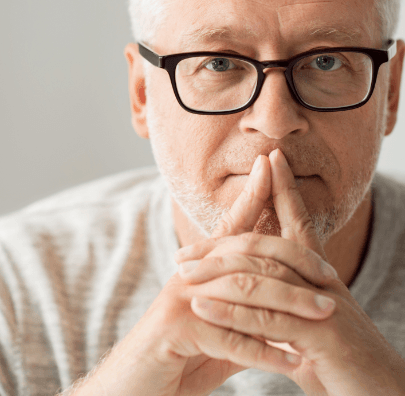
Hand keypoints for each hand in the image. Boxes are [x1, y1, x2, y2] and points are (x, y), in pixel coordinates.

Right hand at [73, 153, 333, 395]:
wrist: (133, 384)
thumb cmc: (177, 355)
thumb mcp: (216, 328)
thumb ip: (245, 316)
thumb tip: (282, 317)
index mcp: (200, 269)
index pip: (230, 225)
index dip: (250, 193)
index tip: (270, 165)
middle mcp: (190, 275)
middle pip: (246, 254)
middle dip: (291, 258)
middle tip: (330, 275)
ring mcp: (181, 299)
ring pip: (242, 291)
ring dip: (288, 303)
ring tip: (324, 315)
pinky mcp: (175, 328)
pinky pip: (228, 338)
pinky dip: (264, 351)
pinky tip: (292, 361)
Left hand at [176, 149, 404, 394]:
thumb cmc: (343, 363)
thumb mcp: (309, 326)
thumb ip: (283, 306)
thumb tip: (255, 298)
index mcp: (319, 274)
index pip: (300, 220)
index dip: (286, 187)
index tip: (270, 160)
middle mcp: (322, 280)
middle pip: (266, 245)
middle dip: (220, 243)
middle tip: (182, 252)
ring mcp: (322, 303)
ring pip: (260, 276)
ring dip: (215, 273)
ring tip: (181, 275)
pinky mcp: (322, 334)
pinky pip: (266, 318)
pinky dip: (229, 312)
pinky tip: (200, 307)